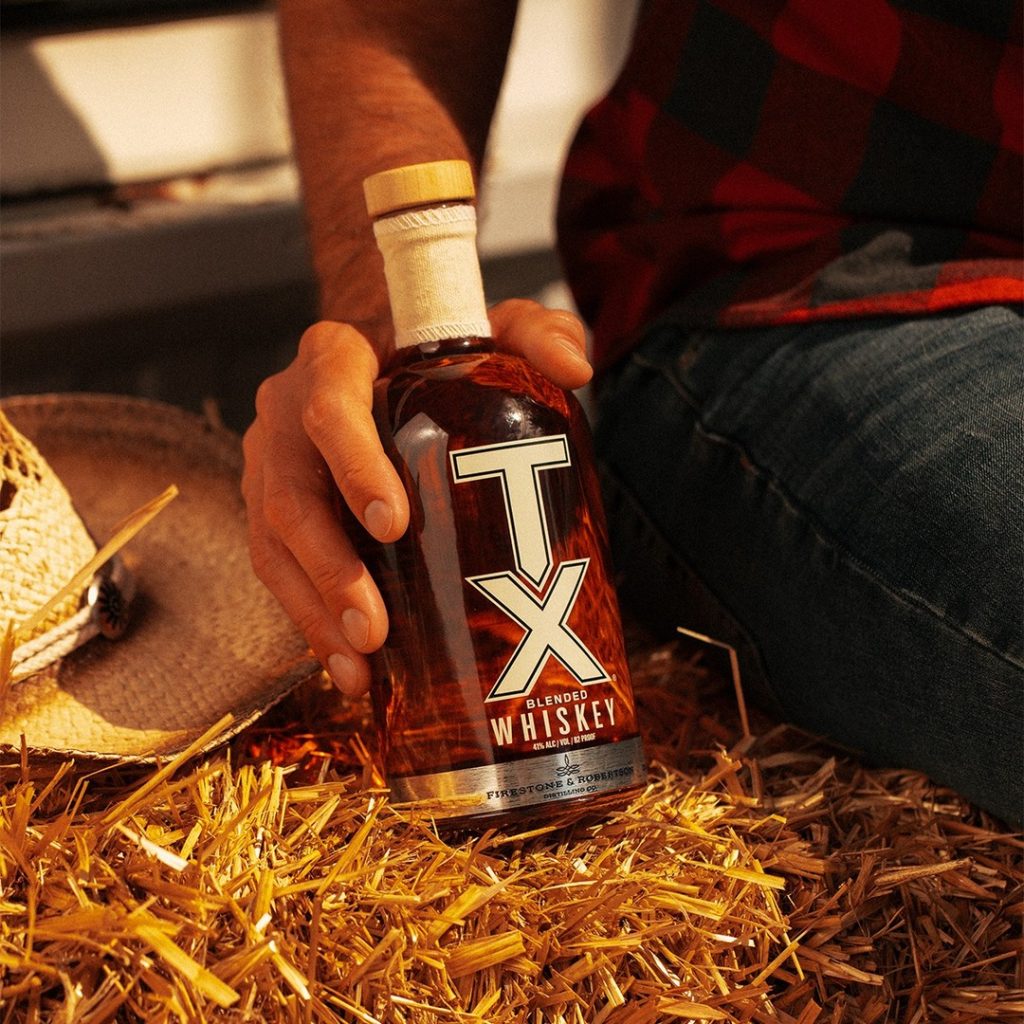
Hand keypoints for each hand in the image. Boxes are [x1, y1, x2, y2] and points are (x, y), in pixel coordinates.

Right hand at [241, 299, 591, 698]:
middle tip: (373, 627)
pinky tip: (351, 672)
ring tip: (360, 667)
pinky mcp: (275, 516)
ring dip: (314, 612)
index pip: (329, 407)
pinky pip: (280, 573)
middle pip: (290, 497)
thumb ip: (536, 332)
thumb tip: (577, 368)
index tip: (396, 522)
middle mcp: (286, 418)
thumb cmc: (434, 352)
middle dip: (330, 568)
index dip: (353, 464)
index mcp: (330, 362)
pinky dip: (311, 624)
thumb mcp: (489, 328)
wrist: (381, 365)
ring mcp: (273, 470)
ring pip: (275, 547)